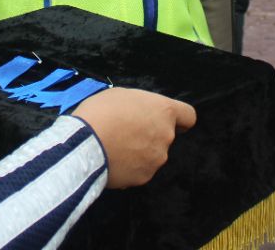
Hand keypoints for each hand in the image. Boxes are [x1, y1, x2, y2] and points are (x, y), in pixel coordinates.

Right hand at [73, 87, 195, 188]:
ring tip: (115, 146)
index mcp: (163, 112)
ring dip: (139, 151)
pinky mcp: (144, 177)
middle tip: (125, 131)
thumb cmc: (101, 113)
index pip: (188, 116)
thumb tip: (139, 114)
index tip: (168, 121)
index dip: (180, 119)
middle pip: (165, 135)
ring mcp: (157, 159)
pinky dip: (129, 167)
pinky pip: (139, 170)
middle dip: (149, 134)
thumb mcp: (121, 95)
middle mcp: (166, 136)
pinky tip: (112, 160)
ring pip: (152, 154)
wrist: (86, 144)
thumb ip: (140, 106)